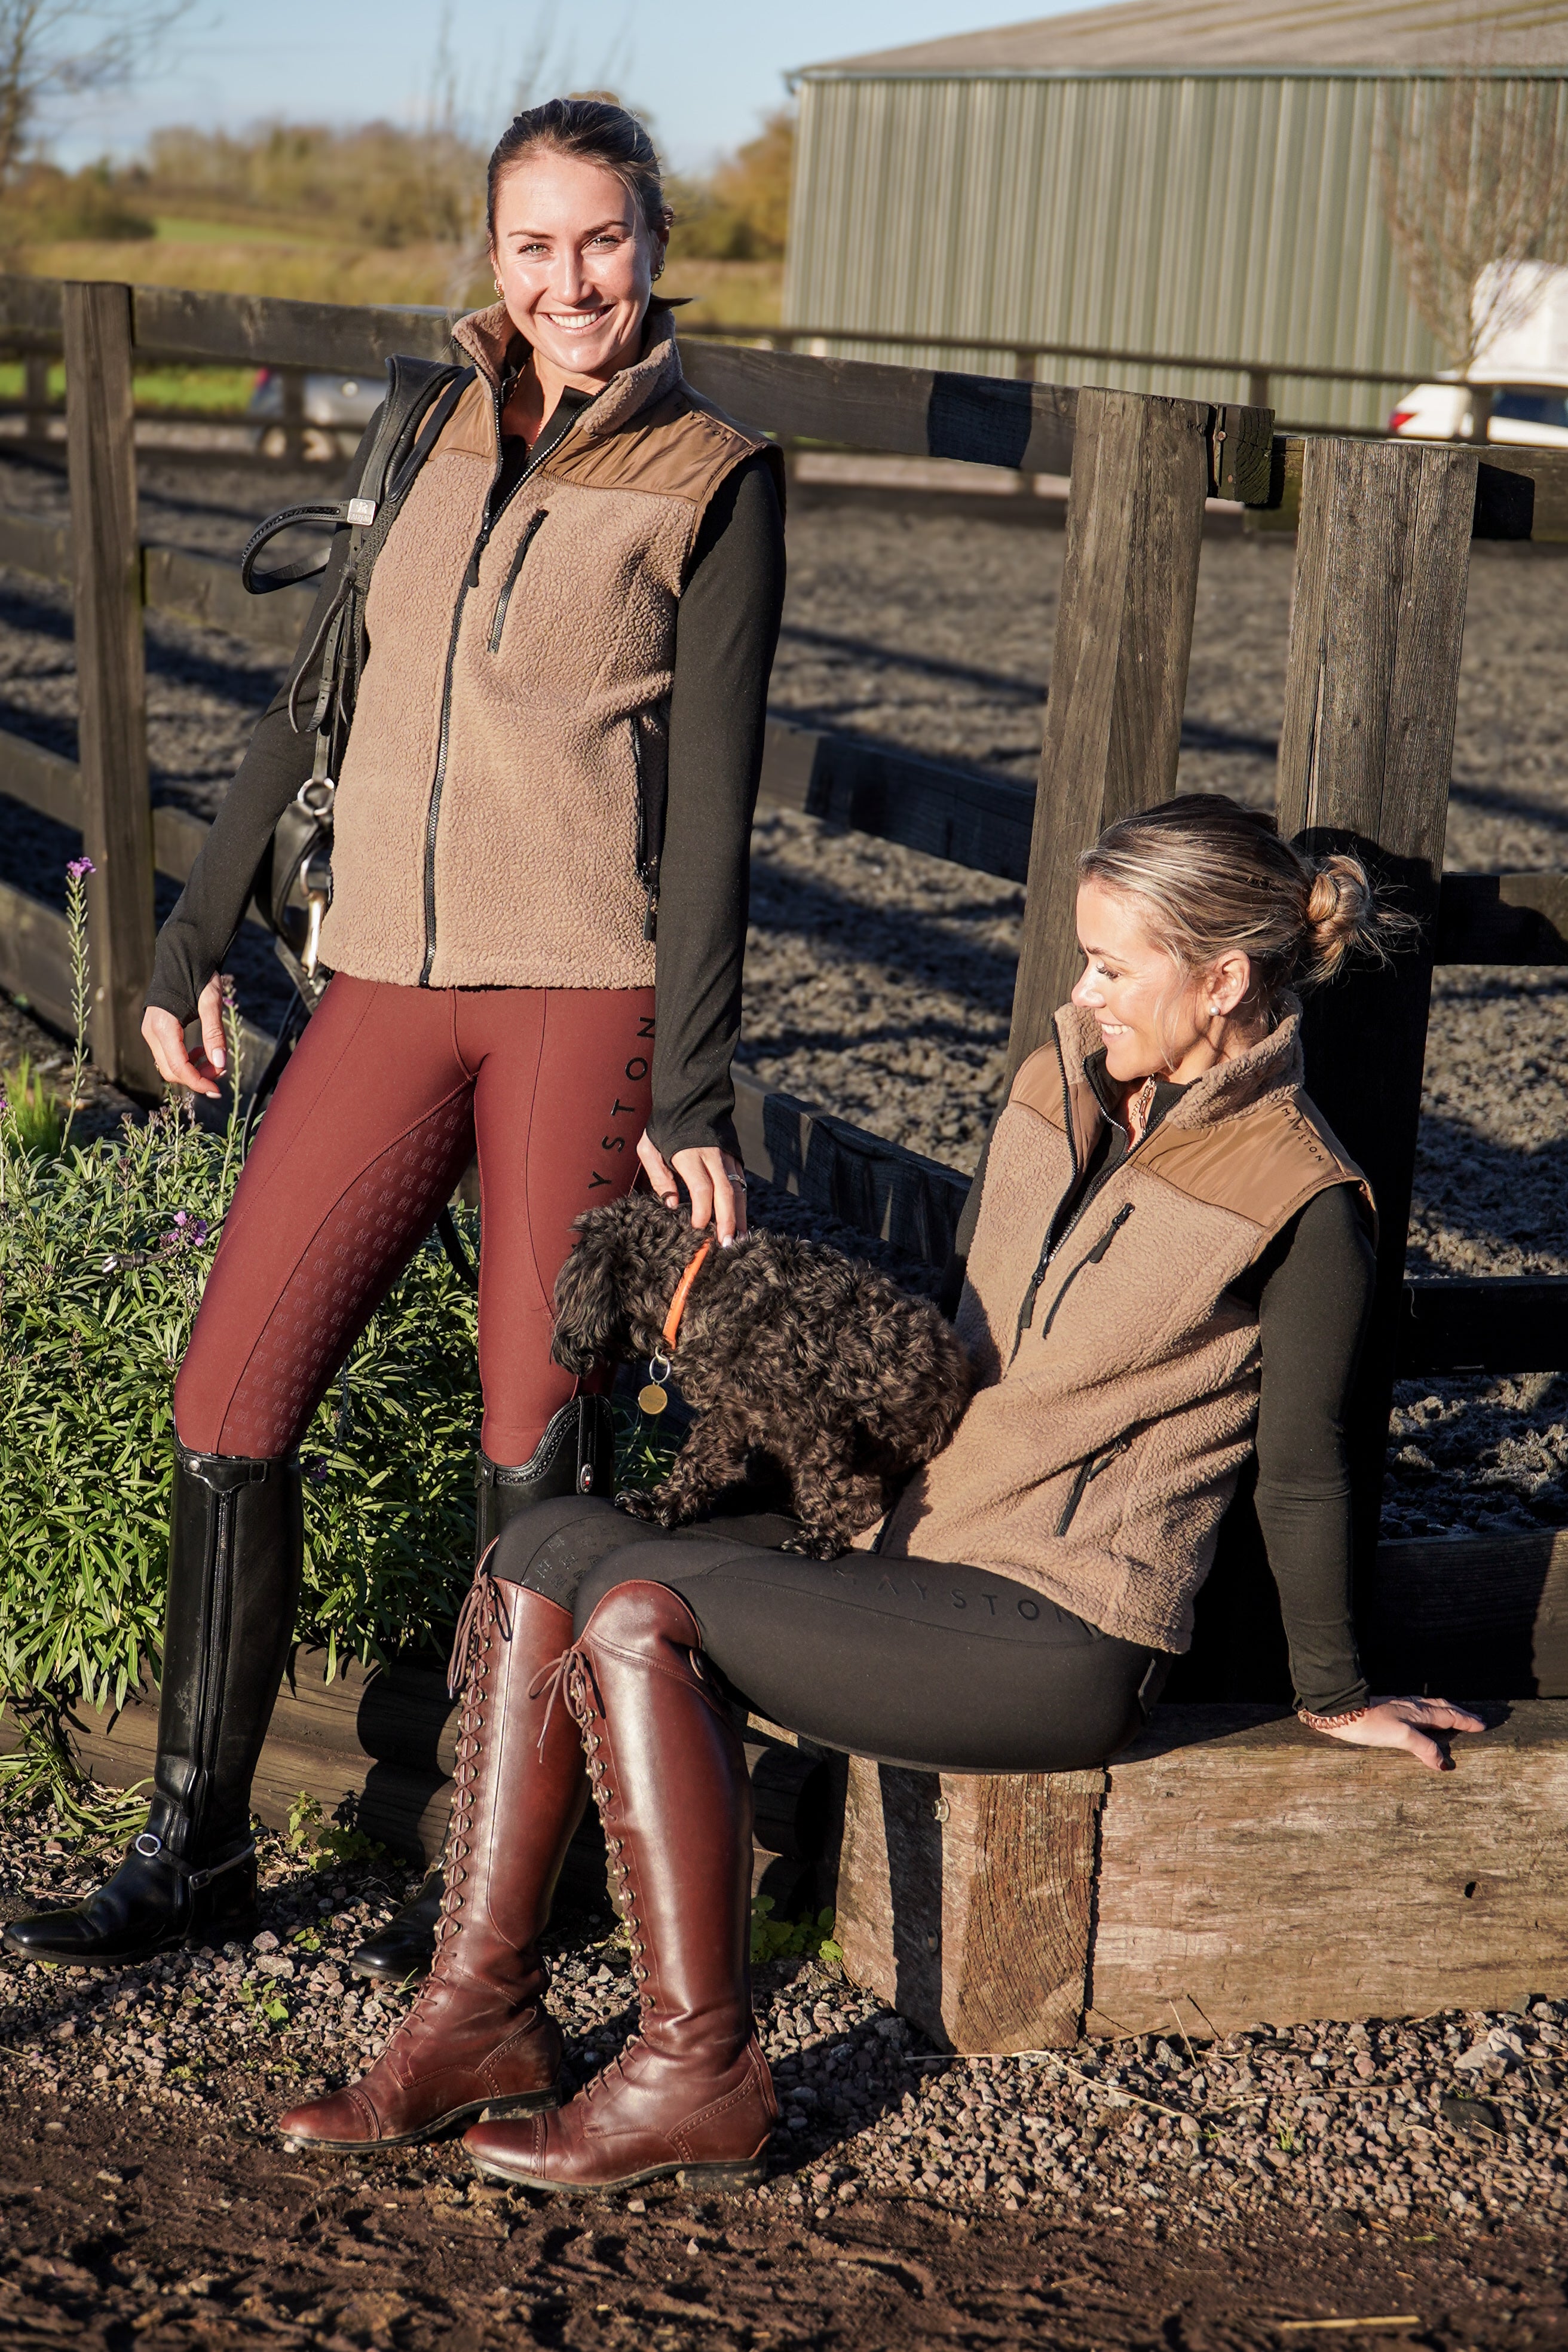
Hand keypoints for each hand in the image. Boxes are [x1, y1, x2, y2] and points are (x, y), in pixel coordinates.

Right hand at [141, 975, 226, 1098]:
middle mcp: (152, 1031)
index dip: (197, 1082)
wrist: (183, 953)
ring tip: (215, 1061)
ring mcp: (151, 1031)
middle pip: (171, 1071)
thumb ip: (214, 1034)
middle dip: (196, 1077)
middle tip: (221, 1074)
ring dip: (192, 1070)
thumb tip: (221, 1064)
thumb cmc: (198, 974)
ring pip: (169, 1065)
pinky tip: (202, 1051)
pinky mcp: (156, 1030)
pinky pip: (168, 1054)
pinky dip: (186, 1060)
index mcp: (163, 1026)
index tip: (217, 1090)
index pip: (178, 1067)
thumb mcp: (211, 1003)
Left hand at [636, 1132, 748, 1245]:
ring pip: (739, 1190)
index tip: (697, 1227)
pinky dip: (742, 1204)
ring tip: (739, 1239)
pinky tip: (740, 1221)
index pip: (702, 1188)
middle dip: (727, 1221)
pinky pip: (742, 1184)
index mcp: (689, 1154)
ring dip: (740, 1216)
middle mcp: (713, 1156)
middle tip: (726, 1244)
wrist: (691, 1098)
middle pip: (726, 1193)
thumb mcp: (650, 1148)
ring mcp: (727, 1157)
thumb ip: (659, 1177)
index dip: (702, 1211)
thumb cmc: (664, 1126)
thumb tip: (671, 1205)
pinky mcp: (735, 1157)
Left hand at [1309, 1696, 1484, 1773]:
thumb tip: (1443, 1763)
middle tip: (1474, 1718)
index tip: (1482, 1725)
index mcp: (1418, 1713)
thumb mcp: (1400, 1737)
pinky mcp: (1386, 1710)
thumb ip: (1423, 1748)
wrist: (1340, 1711)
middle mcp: (1410, 1707)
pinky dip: (1427, 1714)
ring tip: (1452, 1716)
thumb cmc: (1370, 1723)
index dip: (1465, 1721)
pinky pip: (1416, 1710)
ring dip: (1444, 1711)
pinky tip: (1419, 1718)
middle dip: (1459, 1713)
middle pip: (1441, 1707)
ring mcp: (1398, 1707)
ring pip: (1428, 1707)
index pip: (1448, 1716)